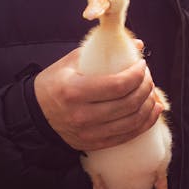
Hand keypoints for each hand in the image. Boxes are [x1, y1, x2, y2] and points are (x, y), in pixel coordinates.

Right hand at [33, 47, 161, 151]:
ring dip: (148, 105)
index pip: (117, 85)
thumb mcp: (71, 61)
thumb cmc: (54, 83)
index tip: (142, 65)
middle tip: (148, 76)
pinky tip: (153, 110)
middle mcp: (82, 115)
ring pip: (131, 122)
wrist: (36, 114)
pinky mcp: (94, 144)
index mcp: (74, 91)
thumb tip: (137, 44)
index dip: (137, 74)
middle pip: (128, 104)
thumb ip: (102, 50)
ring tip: (152, 92)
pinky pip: (127, 136)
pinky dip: (145, 123)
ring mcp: (88, 133)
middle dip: (145, 87)